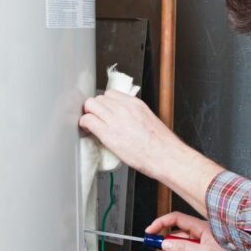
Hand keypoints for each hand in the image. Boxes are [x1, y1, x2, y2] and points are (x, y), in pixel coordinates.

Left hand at [79, 92, 222, 213]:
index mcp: (135, 104)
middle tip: (95, 118)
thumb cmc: (161, 144)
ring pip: (90, 105)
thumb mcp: (148, 120)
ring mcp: (116, 119)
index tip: (103, 111)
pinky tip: (87, 131)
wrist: (166, 156)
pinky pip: (88, 120)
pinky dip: (84, 124)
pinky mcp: (109, 134)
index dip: (104, 103)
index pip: (111, 94)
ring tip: (91, 125)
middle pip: (99, 98)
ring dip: (88, 114)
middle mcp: (125, 108)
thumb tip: (124, 120)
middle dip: (94, 108)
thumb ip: (134, 115)